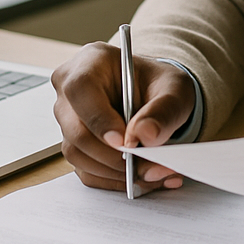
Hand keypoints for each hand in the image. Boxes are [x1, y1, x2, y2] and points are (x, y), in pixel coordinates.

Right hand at [51, 42, 197, 191]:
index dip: (99, 119)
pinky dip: (116, 181)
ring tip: (156, 173)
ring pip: (80, 156)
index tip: (125, 142)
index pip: (80, 89)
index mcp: (91, 62)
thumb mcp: (174, 89)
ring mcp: (68, 121)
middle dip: (114, 156)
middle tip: (149, 166)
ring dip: (117, 173)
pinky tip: (145, 180)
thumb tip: (145, 135)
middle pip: (76, 130)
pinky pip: (87, 172)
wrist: (156, 99)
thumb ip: (164, 109)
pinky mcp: (75, 147)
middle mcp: (70, 91)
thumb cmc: (159, 85)